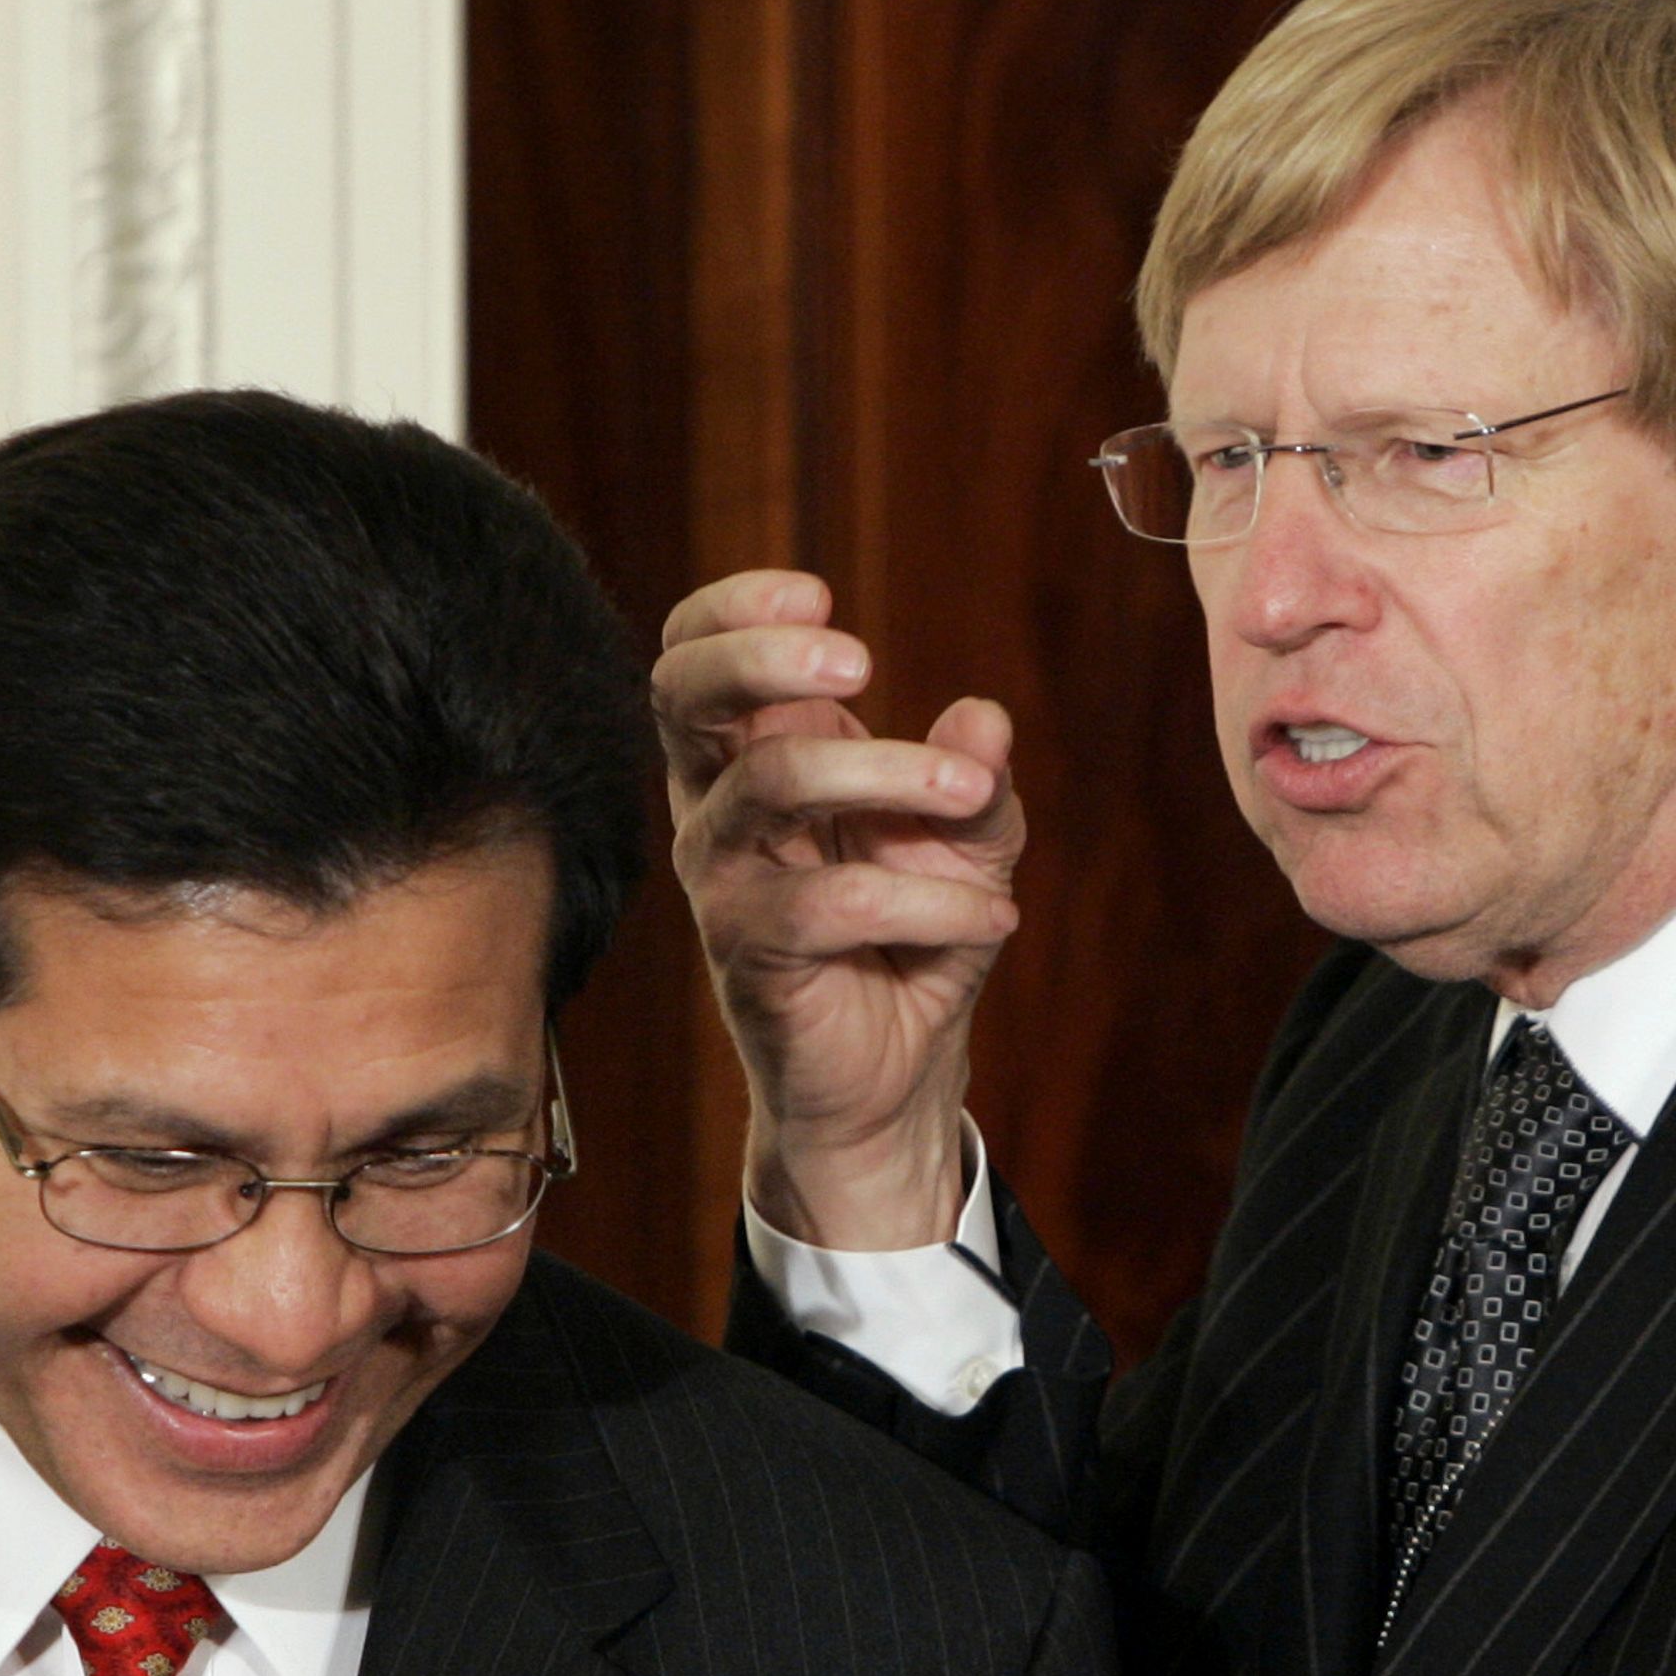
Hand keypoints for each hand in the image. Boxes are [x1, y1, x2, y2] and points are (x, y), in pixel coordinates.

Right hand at [657, 569, 1024, 1249]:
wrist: (893, 1078)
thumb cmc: (913, 942)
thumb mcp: (966, 846)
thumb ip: (976, 781)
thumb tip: (983, 716)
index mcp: (753, 760)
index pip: (692, 656)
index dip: (733, 610)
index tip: (820, 597)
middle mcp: (719, 810)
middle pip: (683, 693)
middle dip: (763, 655)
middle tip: (861, 662)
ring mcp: (723, 882)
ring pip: (770, 783)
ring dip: (888, 772)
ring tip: (973, 794)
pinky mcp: (752, 955)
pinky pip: (834, 902)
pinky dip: (930, 902)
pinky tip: (993, 920)